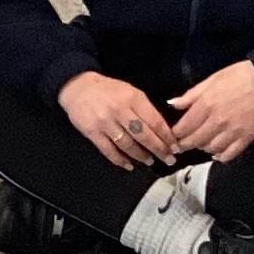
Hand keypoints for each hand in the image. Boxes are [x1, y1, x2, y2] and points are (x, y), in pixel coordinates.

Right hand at [60, 71, 177, 171]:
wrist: (78, 87)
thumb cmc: (108, 90)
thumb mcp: (131, 92)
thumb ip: (145, 108)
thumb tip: (163, 130)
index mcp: (133, 98)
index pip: (155, 121)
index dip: (166, 136)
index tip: (175, 147)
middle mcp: (120, 110)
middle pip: (144, 135)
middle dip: (159, 150)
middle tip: (168, 159)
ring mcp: (105, 123)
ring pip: (128, 145)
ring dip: (141, 156)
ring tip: (150, 161)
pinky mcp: (92, 133)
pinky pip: (109, 151)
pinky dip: (120, 160)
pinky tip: (129, 165)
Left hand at [168, 60, 253, 165]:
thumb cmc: (240, 76)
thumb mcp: (212, 79)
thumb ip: (192, 94)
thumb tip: (173, 104)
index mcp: (206, 105)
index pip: (184, 127)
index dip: (175, 134)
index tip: (173, 135)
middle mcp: (216, 122)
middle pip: (194, 141)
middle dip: (185, 145)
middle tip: (182, 145)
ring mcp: (232, 132)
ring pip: (210, 149)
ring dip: (203, 148)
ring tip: (202, 143)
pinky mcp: (246, 139)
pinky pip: (229, 154)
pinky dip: (220, 157)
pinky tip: (217, 153)